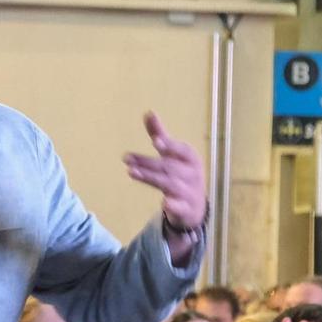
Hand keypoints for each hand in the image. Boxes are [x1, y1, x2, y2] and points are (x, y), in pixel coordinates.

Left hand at [122, 112, 206, 231]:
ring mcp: (190, 192)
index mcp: (191, 158)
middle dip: (148, 162)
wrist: (195, 207)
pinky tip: (164, 203)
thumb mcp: (173, 155)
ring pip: (170, 184)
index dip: (169, 145)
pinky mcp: (186, 210)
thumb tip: (148, 112)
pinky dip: (173, 205)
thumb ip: (160, 136)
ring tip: (131, 172)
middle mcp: (193, 174)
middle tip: (126, 158)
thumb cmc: (182, 174)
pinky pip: (180, 207)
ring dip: (151, 178)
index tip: (155, 140)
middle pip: (168, 166)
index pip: (181, 150)